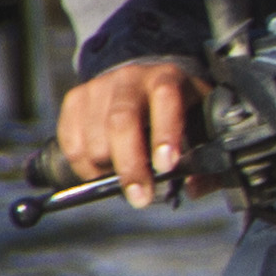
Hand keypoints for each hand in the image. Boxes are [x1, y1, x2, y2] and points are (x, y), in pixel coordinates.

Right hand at [55, 58, 202, 208]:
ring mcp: (98, 87)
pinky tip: (102, 170)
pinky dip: (84, 167)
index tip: (166, 166)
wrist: (140, 81)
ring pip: (94, 140)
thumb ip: (204, 159)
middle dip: (130, 166)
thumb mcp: (199, 123)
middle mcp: (130, 78)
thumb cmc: (175, 110)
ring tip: (125, 179)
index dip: (164, 133)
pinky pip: (71, 143)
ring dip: (107, 171)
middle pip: (121, 121)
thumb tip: (194, 188)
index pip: (165, 99)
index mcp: (167, 79)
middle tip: (140, 197)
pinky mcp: (75, 99)